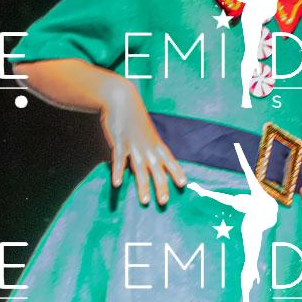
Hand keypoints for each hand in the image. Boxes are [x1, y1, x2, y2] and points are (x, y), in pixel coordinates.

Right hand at [99, 78, 185, 207]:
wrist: (122, 99)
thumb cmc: (134, 118)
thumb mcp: (147, 133)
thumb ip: (149, 147)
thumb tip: (151, 161)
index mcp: (156, 145)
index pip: (170, 161)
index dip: (176, 172)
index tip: (183, 184)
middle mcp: (148, 147)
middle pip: (157, 170)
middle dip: (161, 186)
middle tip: (164, 202)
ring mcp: (134, 146)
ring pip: (140, 169)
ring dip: (142, 186)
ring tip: (144, 201)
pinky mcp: (120, 143)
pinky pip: (119, 160)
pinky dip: (118, 172)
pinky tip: (117, 184)